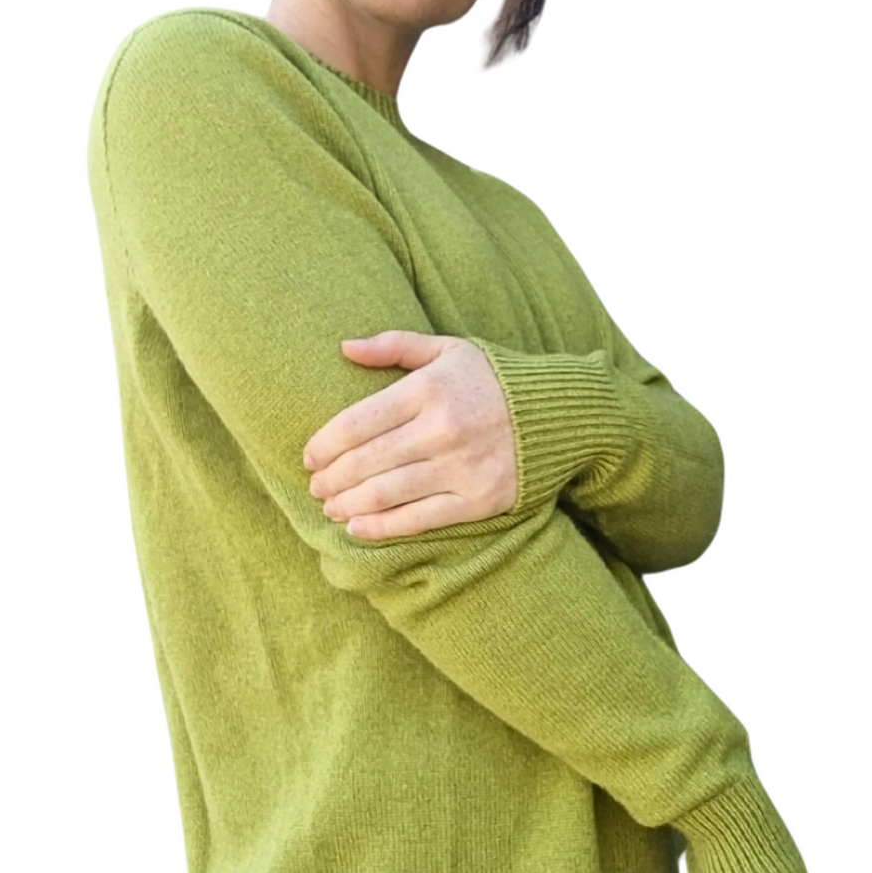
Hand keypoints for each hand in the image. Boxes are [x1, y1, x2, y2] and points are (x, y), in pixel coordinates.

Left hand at [302, 330, 517, 538]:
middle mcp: (442, 429)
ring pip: (385, 493)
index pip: (357, 423)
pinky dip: (381, 527)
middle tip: (316, 486)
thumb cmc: (495, 379)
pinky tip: (357, 527)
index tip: (309, 457)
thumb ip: (394, 345)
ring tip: (331, 508)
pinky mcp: (479, 500)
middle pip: (365, 462)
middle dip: (331, 478)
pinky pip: (419, 519)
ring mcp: (461, 467)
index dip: (324, 444)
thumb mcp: (448, 349)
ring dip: (347, 504)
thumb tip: (345, 346)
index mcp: (428, 390)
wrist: (562, 413)